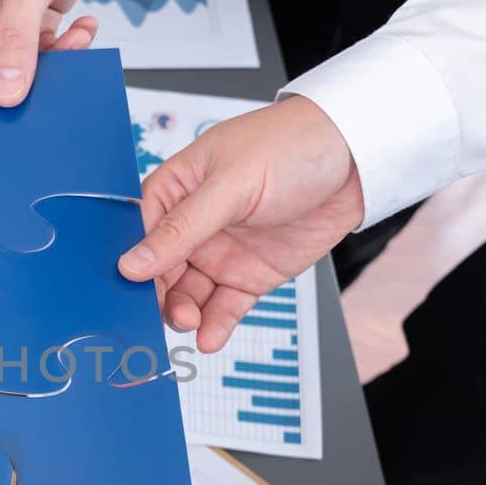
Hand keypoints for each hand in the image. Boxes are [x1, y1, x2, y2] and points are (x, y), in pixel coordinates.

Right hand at [0, 0, 146, 104]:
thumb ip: (16, 37)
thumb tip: (3, 88)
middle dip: (17, 76)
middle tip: (43, 84)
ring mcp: (10, 10)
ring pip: (19, 61)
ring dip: (51, 61)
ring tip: (73, 43)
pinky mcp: (38, 11)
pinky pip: (46, 47)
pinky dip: (68, 46)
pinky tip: (82, 26)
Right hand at [117, 96, 364, 351]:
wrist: (357, 159)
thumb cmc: (289, 146)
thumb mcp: (230, 185)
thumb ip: (182, 228)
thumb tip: (132, 263)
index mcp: (176, 190)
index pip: (142, 234)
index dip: (134, 263)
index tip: (128, 290)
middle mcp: (194, 225)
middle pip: (161, 271)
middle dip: (158, 296)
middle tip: (168, 313)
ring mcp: (221, 252)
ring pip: (189, 294)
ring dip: (184, 313)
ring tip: (190, 323)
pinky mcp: (250, 276)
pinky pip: (224, 306)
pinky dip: (215, 324)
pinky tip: (209, 338)